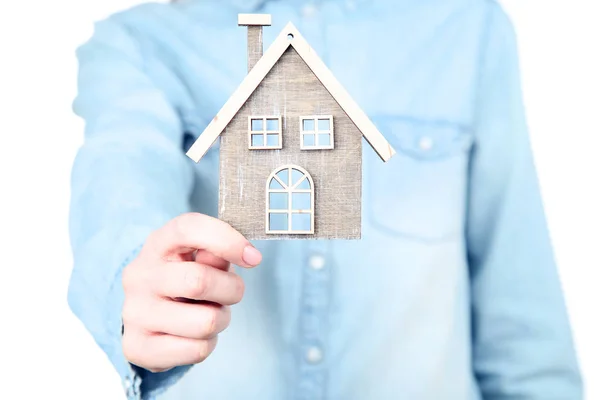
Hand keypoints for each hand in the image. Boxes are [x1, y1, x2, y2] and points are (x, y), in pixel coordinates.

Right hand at [121, 213, 261, 372]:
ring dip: (221, 320)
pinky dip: (207, 344)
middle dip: (231, 290)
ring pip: (205, 322)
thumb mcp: (199, 258)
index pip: (189, 228)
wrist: (147, 315)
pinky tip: (194, 335)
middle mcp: (140, 275)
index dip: (226, 240)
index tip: (253, 257)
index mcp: (158, 244)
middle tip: (230, 293)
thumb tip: (245, 254)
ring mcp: (135, 312)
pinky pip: (197, 350)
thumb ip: (218, 253)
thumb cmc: (183, 279)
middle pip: (199, 282)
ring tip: (210, 314)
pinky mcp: (138, 346)